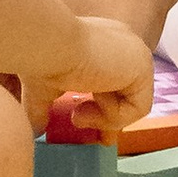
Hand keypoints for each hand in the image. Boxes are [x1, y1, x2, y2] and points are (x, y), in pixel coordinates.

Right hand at [34, 9, 155, 138]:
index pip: (114, 82)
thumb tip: (34, 130)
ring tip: (77, 113)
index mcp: (103, 43)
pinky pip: (139, 108)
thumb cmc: (42, 57)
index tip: (80, 122)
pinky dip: (114, 114)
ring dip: (104, 117)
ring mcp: (136, 53)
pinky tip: (95, 99)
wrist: (47, 43)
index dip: (102, 109)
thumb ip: (44, 107)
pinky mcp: (143, 67)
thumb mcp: (44, 87)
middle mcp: (123, 44)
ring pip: (132, 103)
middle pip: (127, 94)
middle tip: (90, 133)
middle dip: (108, 119)